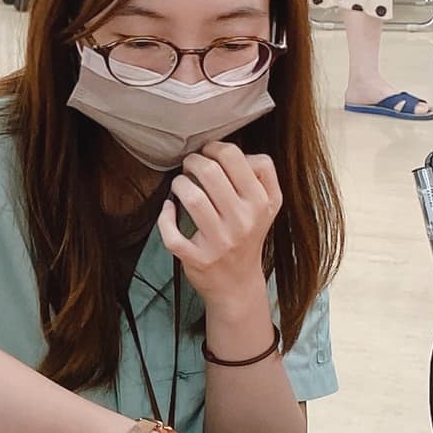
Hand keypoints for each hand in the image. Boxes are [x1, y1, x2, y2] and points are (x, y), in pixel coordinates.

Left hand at [159, 145, 279, 305]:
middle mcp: (244, 221)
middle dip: (193, 161)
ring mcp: (221, 242)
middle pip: (210, 172)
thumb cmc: (247, 234)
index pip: (236, 158)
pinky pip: (171, 233)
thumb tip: (226, 150)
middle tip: (189, 165)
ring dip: (179, 183)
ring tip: (180, 184)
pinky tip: (168, 208)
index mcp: (262, 202)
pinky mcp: (198, 259)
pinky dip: (165, 215)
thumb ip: (260, 173)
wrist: (238, 284)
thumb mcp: (267, 205)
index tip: (208, 153)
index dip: (216, 147)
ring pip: (191, 196)